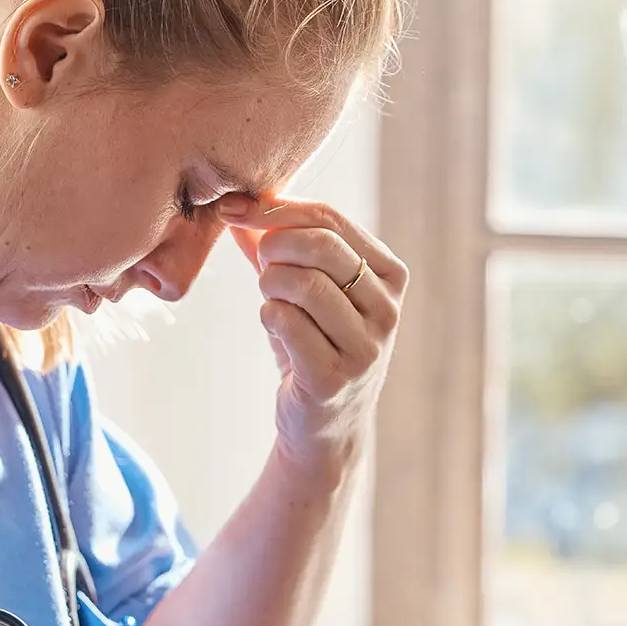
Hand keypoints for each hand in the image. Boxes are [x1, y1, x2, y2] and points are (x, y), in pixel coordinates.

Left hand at [217, 194, 406, 487]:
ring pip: (303, 284)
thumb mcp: (307, 289)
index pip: (332, 220)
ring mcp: (366, 348)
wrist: (323, 423)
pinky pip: (286, 323)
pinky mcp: (333, 379)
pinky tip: (272, 323)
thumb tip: (236, 202)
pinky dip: (268, 314)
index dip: (278, 209)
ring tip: (268, 296)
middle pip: (320, 246)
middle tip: (260, 262)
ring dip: (269, 283)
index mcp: (390, 276)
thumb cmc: (315, 342)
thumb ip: (277, 243)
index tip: (238, 210)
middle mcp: (388, 311)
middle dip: (274, 245)